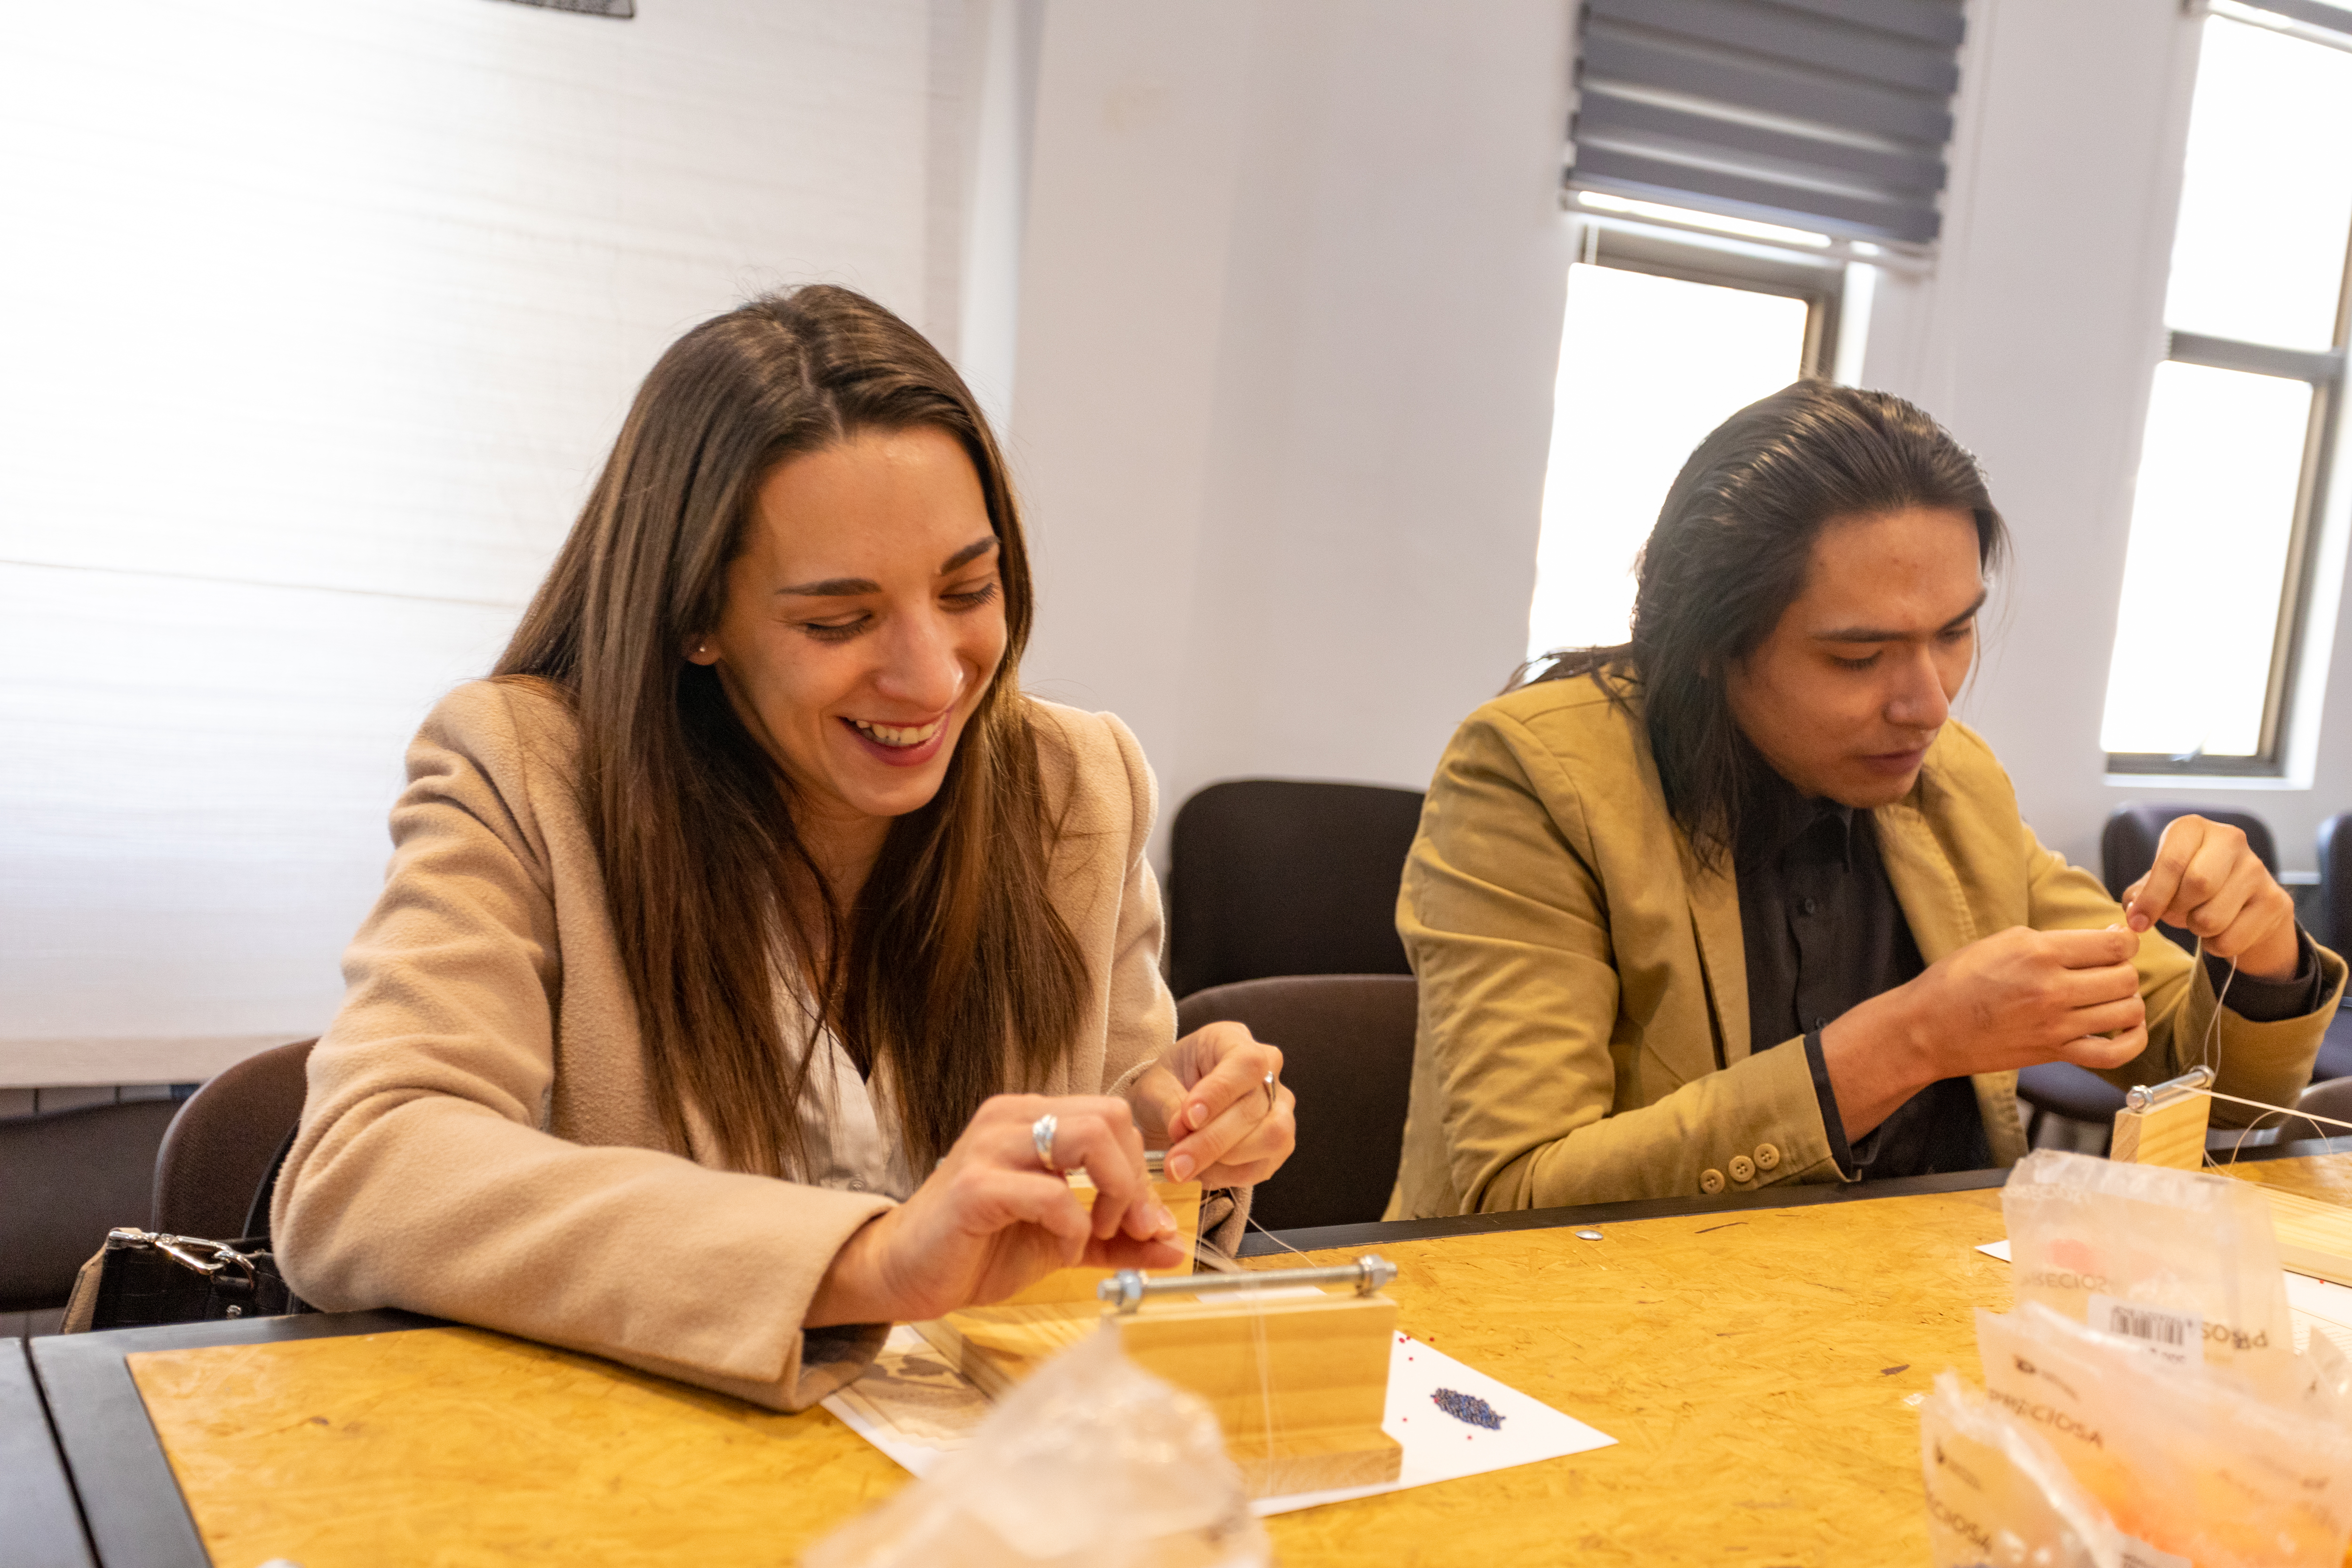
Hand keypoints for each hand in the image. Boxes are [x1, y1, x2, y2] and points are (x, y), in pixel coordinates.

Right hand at [805, 1094, 1183, 1326]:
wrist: (904, 1276)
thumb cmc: (978, 1250)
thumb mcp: (1063, 1241)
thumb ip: (1117, 1239)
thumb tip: (1175, 1246)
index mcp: (1030, 1119)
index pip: (1114, 1117)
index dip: (1140, 1171)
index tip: (1141, 1223)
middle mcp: (1011, 1119)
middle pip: (1112, 1118)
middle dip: (1134, 1180)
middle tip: (1123, 1227)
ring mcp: (991, 1146)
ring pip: (1089, 1138)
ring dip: (1113, 1194)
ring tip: (1093, 1233)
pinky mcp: (975, 1186)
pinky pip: (1054, 1194)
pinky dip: (1074, 1227)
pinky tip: (1060, 1249)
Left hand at [1123, 1021, 1296, 1187]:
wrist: (1173, 1108)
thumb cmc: (1166, 1087)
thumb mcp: (1155, 1087)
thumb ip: (1171, 1105)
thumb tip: (1183, 1130)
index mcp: (1233, 1040)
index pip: (1246, 1063)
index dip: (1220, 1093)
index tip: (1188, 1119)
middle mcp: (1268, 1070)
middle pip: (1255, 1107)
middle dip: (1211, 1141)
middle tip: (1175, 1163)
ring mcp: (1279, 1107)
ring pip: (1271, 1137)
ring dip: (1223, 1160)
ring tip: (1186, 1167)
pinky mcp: (1279, 1143)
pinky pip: (1264, 1165)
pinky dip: (1229, 1176)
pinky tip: (1201, 1172)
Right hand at [1821, 925, 2146, 1138]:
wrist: (1928, 1028)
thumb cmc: (1956, 981)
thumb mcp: (2001, 942)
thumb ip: (2053, 940)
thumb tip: (2104, 938)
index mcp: (2038, 952)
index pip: (2113, 944)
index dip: (2126, 940)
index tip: (2118, 940)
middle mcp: (2051, 988)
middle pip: (2125, 977)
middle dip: (2124, 969)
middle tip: (2108, 969)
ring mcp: (2055, 1025)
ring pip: (2126, 1010)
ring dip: (2128, 1000)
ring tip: (2112, 996)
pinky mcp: (2055, 1053)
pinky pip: (2114, 1053)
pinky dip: (2132, 1041)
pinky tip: (2127, 1028)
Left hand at [2122, 814, 2299, 979]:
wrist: (2240, 898)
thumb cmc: (2188, 885)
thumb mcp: (2160, 881)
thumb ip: (2140, 894)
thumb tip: (2135, 913)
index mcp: (2193, 828)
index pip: (2171, 863)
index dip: (2151, 899)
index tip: (2138, 922)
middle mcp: (2230, 839)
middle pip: (2197, 886)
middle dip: (2177, 910)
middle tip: (2175, 913)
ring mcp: (2257, 869)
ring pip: (2212, 918)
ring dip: (2196, 929)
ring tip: (2199, 917)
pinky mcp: (2275, 901)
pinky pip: (2231, 940)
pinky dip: (2216, 945)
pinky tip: (2221, 929)